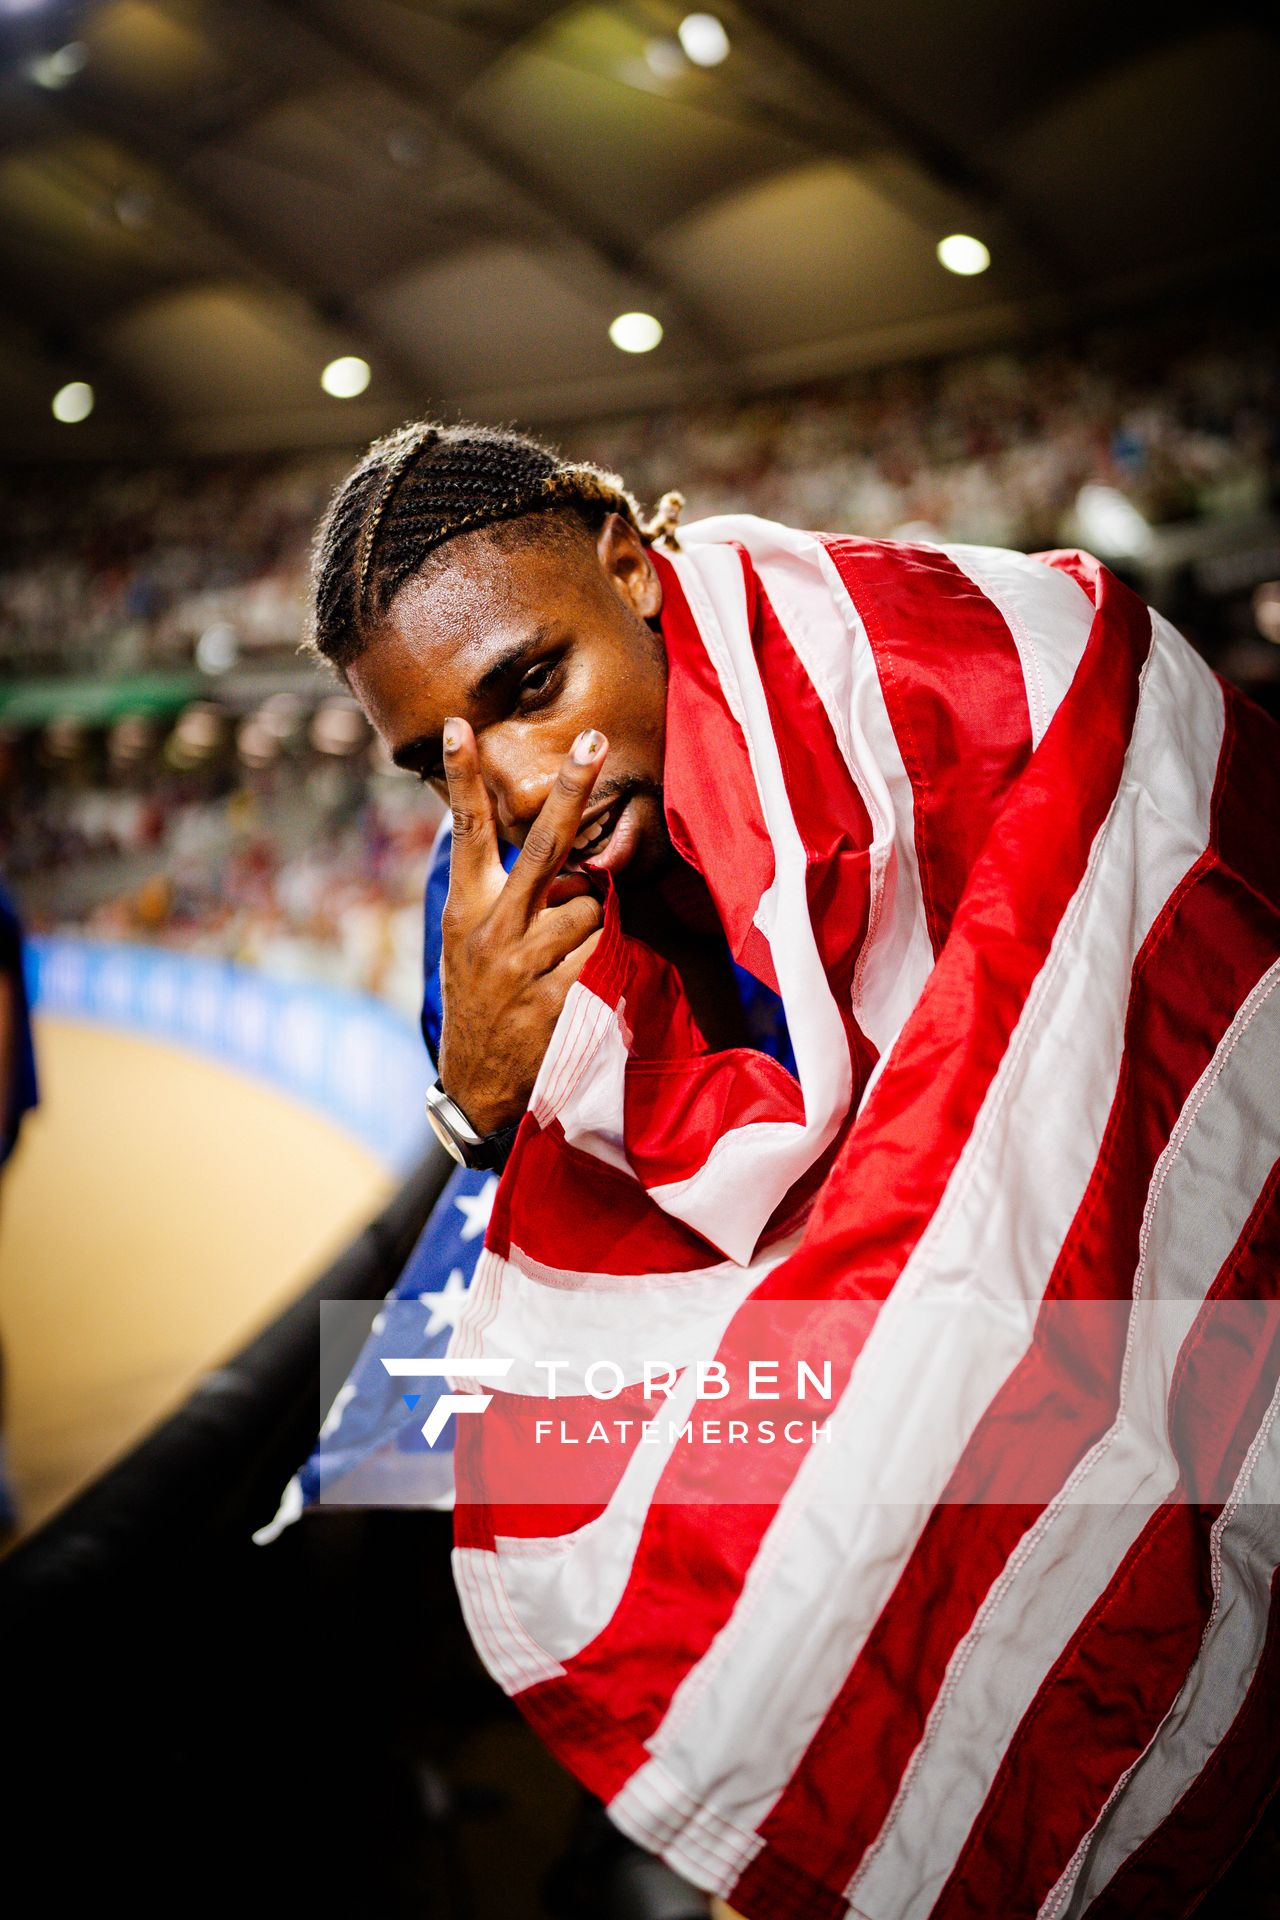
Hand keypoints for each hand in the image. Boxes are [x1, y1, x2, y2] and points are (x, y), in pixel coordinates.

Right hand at [436, 719, 607, 1135]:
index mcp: (466, 908)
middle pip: (545, 846)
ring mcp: (525, 963)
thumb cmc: (480, 1001)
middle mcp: (492, 928)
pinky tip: (583, 980)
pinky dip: (603, 958)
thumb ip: (499, 896)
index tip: (459, 726)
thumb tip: (559, 852)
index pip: (468, 831)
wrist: (475, 1085)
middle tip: (596, 741)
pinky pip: (601, 952)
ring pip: (590, 905)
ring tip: (568, 954)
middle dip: (572, 788)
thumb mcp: (468, 944)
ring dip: (594, 921)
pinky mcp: (558, 997)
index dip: (463, 777)